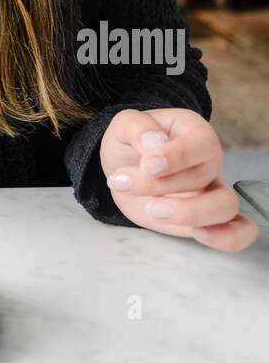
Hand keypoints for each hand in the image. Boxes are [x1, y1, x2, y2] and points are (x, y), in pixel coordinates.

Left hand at [101, 107, 258, 250]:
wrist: (125, 168)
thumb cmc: (131, 143)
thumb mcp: (125, 124)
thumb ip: (138, 128)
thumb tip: (154, 143)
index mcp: (194, 131)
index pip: (201, 143)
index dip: (177, 156)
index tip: (146, 166)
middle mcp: (209, 161)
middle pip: (204, 176)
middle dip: (162, 185)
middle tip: (125, 184)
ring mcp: (212, 191)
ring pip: (226, 205)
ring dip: (191, 213)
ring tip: (152, 210)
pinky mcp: (207, 219)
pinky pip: (238, 231)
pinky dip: (229, 237)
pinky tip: (199, 235)